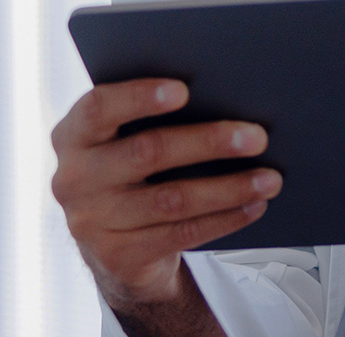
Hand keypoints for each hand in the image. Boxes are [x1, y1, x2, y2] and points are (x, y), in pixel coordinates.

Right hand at [51, 79, 281, 315]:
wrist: (115, 244)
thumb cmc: (135, 168)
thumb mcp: (127, 139)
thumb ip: (153, 117)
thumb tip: (230, 96)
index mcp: (74, 135)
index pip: (98, 108)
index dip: (139, 97)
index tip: (185, 89)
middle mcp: (74, 178)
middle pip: (147, 153)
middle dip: (209, 142)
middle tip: (258, 137)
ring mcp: (91, 222)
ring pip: (172, 199)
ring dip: (229, 188)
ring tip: (271, 178)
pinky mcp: (117, 256)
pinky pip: (180, 234)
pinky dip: (225, 218)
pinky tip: (254, 205)